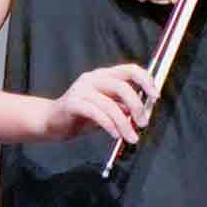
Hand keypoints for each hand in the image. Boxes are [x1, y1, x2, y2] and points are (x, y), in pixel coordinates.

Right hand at [41, 63, 159, 152]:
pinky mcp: (72, 103)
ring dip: (124, 124)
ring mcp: (80, 90)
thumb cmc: (81, 116)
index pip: (130, 70)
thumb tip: (142, 112)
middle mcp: (92, 79)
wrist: (51, 122)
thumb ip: (123, 106)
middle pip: (122, 87)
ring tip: (131, 137)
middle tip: (143, 123)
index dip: (146, 81)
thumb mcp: (108, 109)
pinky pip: (96, 114)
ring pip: (110, 105)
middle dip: (137, 106)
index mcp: (103, 75)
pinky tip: (115, 134)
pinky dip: (109, 125)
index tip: (155, 97)